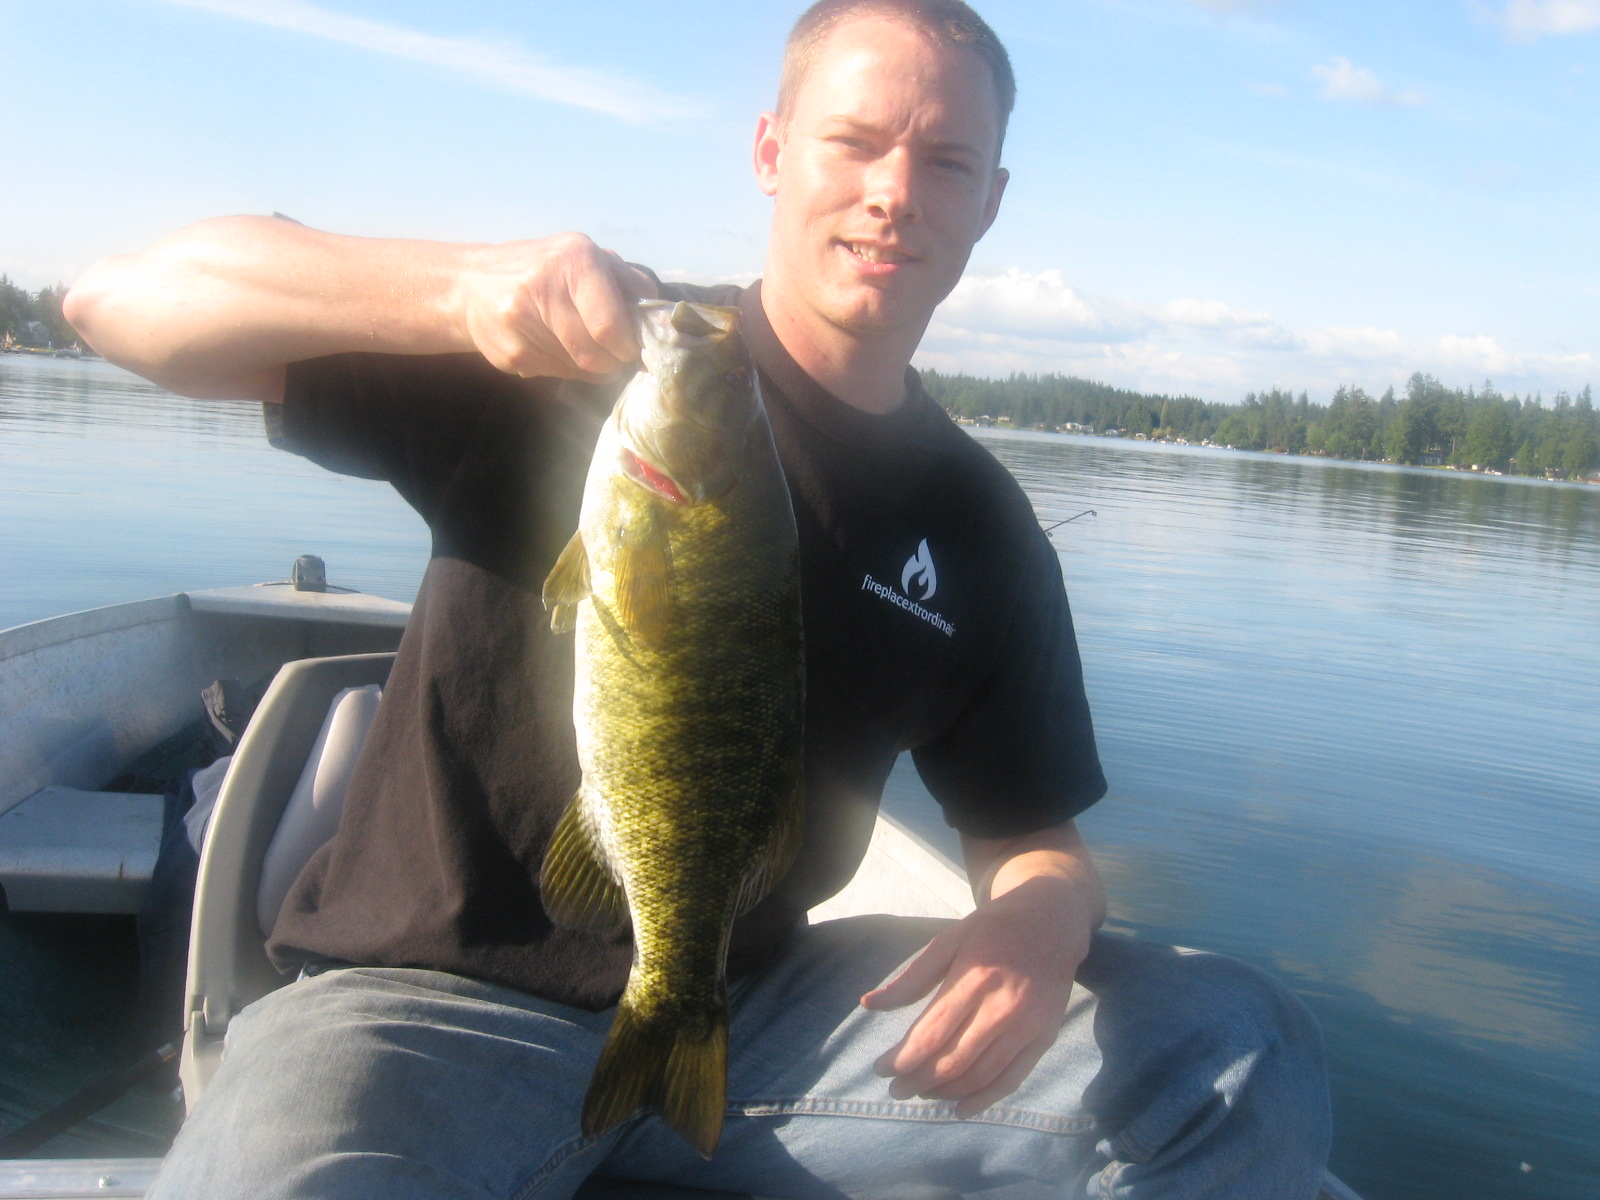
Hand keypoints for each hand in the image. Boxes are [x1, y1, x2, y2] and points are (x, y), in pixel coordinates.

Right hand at [456, 232, 658, 380]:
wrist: (471, 284)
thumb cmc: (541, 269)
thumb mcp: (583, 257)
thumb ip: (624, 280)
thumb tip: (658, 312)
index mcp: (573, 260)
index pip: (609, 325)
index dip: (627, 346)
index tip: (631, 348)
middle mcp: (542, 287)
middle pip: (595, 354)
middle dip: (613, 362)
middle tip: (614, 356)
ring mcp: (520, 323)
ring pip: (577, 369)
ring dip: (591, 367)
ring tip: (582, 346)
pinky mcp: (509, 354)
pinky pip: (555, 374)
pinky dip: (566, 369)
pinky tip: (555, 347)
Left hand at [863, 843, 1100, 1117]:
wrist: (1051, 921)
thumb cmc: (992, 930)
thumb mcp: (948, 941)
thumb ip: (911, 978)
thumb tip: (868, 1004)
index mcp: (974, 978)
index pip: (932, 1034)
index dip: (903, 1059)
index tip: (881, 1070)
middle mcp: (1003, 1007)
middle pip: (953, 1060)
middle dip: (918, 1081)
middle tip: (896, 1089)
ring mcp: (1028, 1025)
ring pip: (980, 1075)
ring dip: (945, 1092)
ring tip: (921, 1094)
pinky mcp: (1045, 1038)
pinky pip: (1012, 1079)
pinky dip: (984, 1100)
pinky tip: (960, 1108)